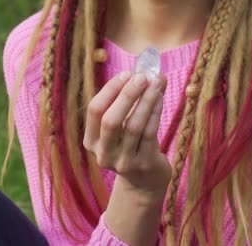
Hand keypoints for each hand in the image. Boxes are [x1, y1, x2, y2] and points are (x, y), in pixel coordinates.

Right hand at [83, 70, 171, 199]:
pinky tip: (160, 98)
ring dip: (146, 100)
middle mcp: (103, 153)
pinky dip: (155, 112)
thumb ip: (127, 100)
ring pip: (134, 126)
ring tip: (156, 82)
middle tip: (142, 76)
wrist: (144, 181)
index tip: (126, 74)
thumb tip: (147, 70)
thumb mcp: (122, 125)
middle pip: (111, 120)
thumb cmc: (131, 144)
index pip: (94, 110)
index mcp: (91, 141)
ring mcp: (123, 162)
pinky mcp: (143, 164)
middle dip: (127, 95)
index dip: (110, 90)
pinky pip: (150, 133)